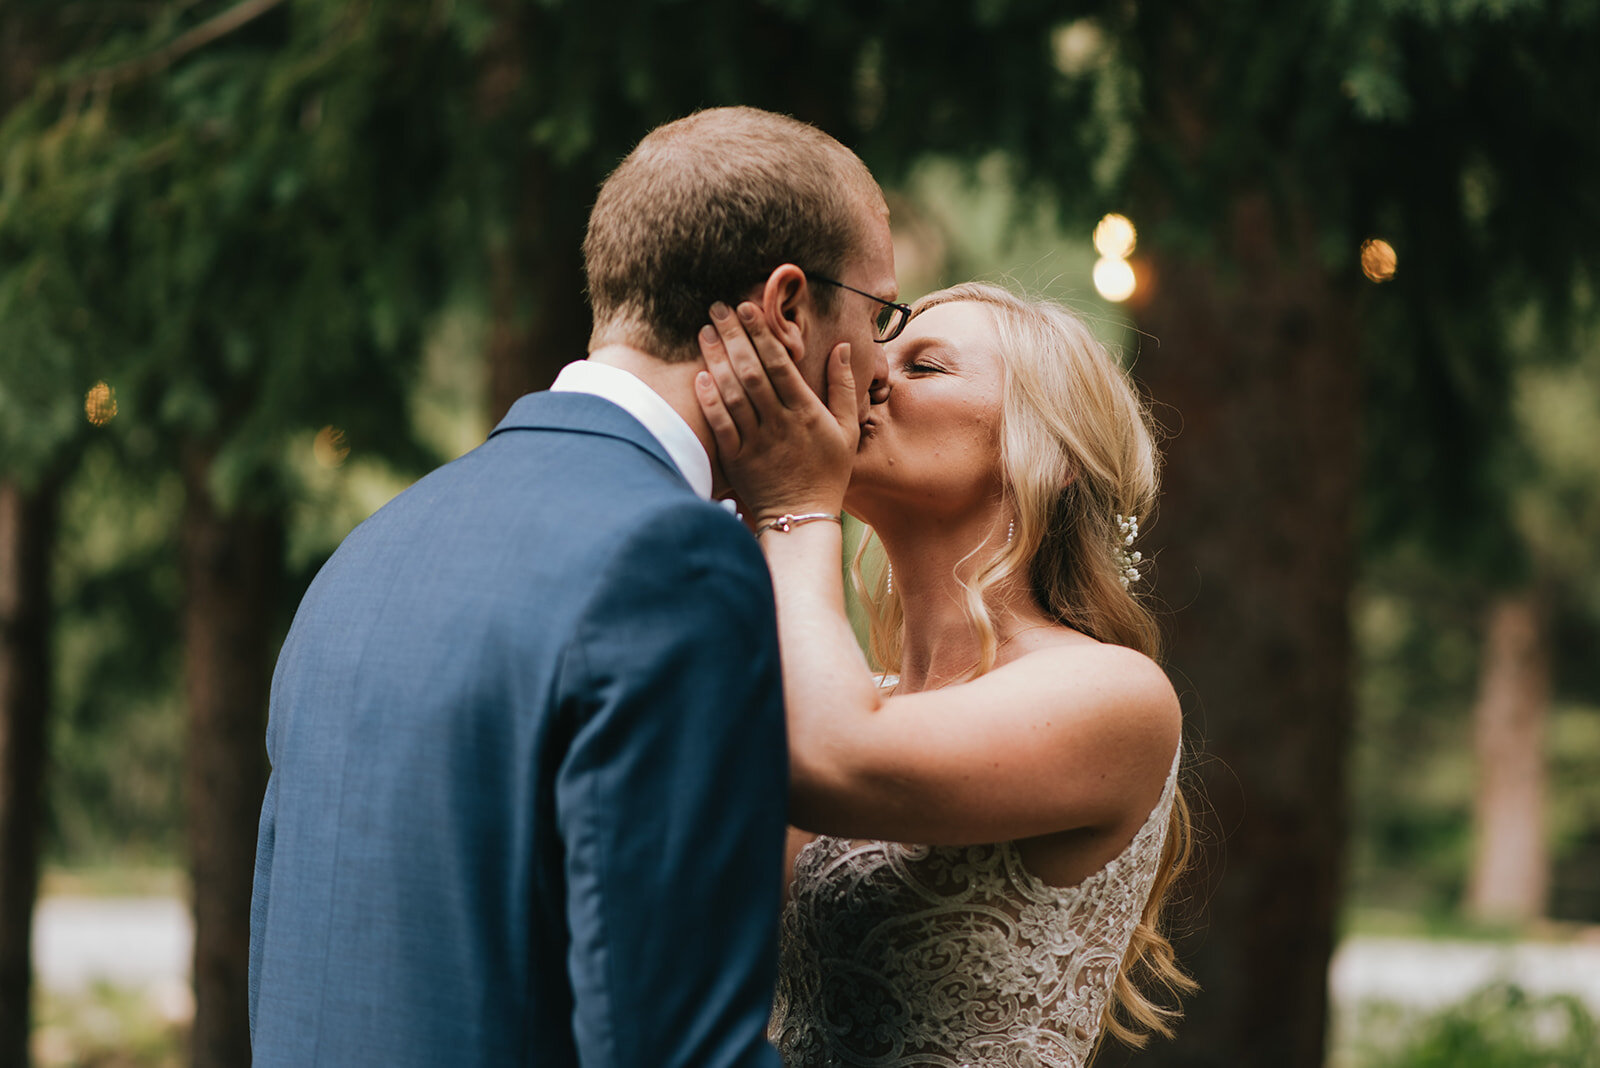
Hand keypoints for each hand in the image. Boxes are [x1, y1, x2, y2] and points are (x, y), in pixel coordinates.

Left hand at [694, 301, 858, 524]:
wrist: (803, 517)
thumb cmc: (827, 472)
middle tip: (718, 308)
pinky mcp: (737, 460)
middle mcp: (780, 423)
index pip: (780, 364)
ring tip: (704, 332)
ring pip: (733, 394)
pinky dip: (710, 401)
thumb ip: (844, 387)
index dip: (762, 334)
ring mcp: (757, 442)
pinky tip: (699, 376)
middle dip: (734, 337)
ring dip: (717, 360)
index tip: (748, 308)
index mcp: (806, 412)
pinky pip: (721, 425)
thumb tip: (840, 347)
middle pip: (752, 372)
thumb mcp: (847, 429)